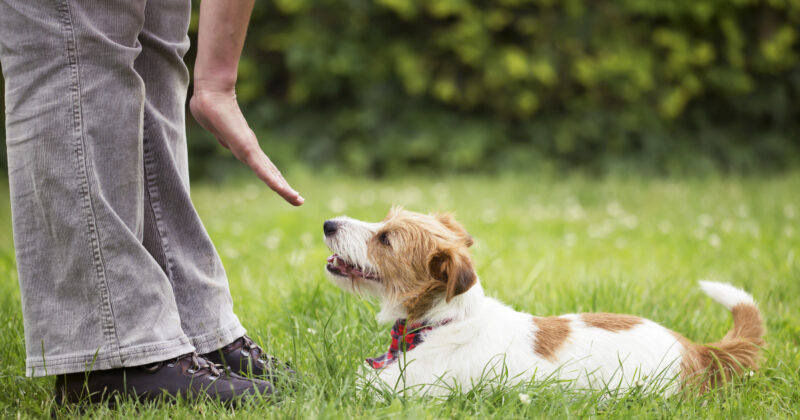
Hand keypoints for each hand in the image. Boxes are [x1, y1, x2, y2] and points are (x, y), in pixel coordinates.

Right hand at [190, 88, 303, 205]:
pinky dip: (272, 180)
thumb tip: (225, 139)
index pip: (263, 168)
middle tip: (299, 201)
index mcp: (245, 147)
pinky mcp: (247, 148)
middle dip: (284, 188)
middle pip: (271, 174)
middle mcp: (251, 150)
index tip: (284, 190)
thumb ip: (223, 135)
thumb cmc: (210, 106)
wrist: (210, 93)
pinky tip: (282, 189)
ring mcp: (249, 149)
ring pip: (269, 174)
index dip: (273, 179)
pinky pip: (261, 169)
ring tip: (297, 200)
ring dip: (283, 189)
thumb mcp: (217, 128)